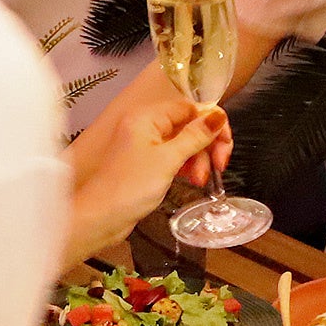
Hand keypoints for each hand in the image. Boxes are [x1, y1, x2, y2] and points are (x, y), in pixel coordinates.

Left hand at [70, 102, 227, 257]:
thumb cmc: (127, 188)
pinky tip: (192, 180)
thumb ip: (195, 136)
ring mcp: (146, 145)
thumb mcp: (169, 159)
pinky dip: (187, 167)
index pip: (190, 108)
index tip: (224, 144)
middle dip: (206, 145)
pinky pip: (175, 157)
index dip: (211, 124)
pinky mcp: (147, 163)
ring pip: (184, 143)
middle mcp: (146, 126)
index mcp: (147, 117)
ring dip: (198, 160)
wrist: (101, 217)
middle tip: (218, 165)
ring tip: (200, 180)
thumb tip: (217, 116)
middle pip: (189, 125)